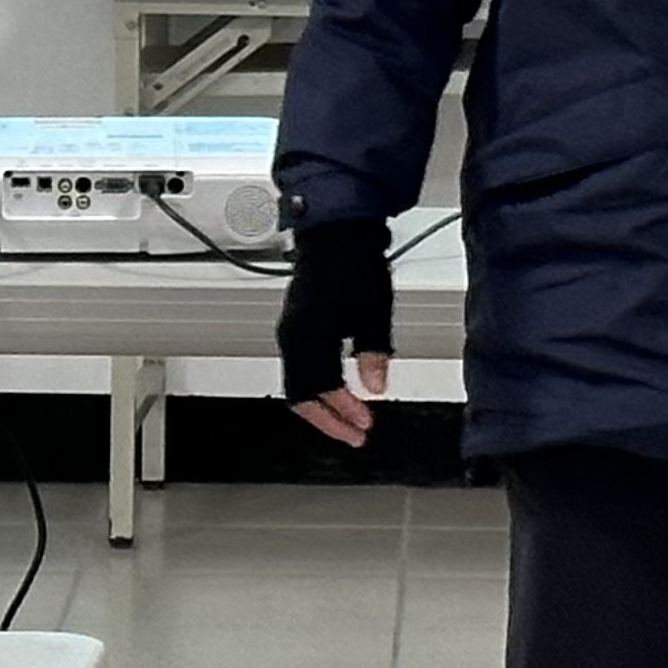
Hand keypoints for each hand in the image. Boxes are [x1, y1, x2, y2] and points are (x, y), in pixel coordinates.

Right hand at [276, 218, 394, 448]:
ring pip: (299, 383)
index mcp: (308, 336)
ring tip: (349, 417)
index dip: (341, 414)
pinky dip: (318, 386)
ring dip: (323, 405)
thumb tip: (375, 387)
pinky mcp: (297, 325)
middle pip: (300, 395)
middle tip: (353, 434)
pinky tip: (338, 389)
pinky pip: (300, 367)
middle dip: (328, 419)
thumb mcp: (372, 312)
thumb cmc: (353, 264)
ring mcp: (292, 331)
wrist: (337, 233)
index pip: (319, 391)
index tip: (363, 426)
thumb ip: (373, 353)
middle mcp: (293, 337)